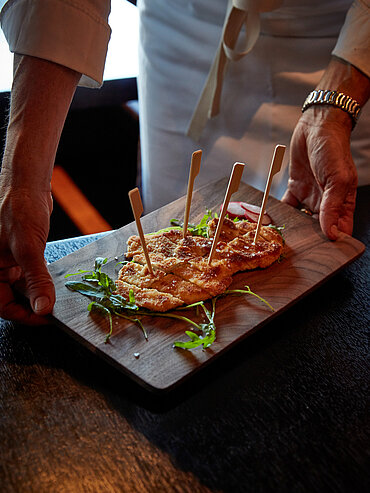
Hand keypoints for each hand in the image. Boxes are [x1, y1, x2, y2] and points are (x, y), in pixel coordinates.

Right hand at [0, 184, 54, 323]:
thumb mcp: (28, 248)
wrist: (26, 186)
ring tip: (58, 299)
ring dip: (40, 294)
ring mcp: (6, 262)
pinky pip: (29, 275)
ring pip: (23, 289)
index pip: (2, 306)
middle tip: (54, 311)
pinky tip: (56, 284)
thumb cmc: (19, 210)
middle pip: (12, 300)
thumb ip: (36, 280)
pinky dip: (41, 281)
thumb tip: (43, 308)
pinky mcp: (19, 256)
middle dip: (33, 306)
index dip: (24, 315)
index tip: (46, 318)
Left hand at [282, 107, 356, 239]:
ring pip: (301, 220)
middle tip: (293, 250)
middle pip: (318, 229)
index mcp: (343, 203)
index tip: (319, 255)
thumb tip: (331, 233)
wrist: (317, 126)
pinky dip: (279, 213)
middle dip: (308, 239)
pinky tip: (271, 220)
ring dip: (292, 227)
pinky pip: (287, 206)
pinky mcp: (295, 188)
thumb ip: (333, 207)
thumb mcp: (338, 180)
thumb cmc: (334, 149)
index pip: (339, 230)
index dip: (331, 243)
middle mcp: (326, 203)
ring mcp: (310, 197)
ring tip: (279, 238)